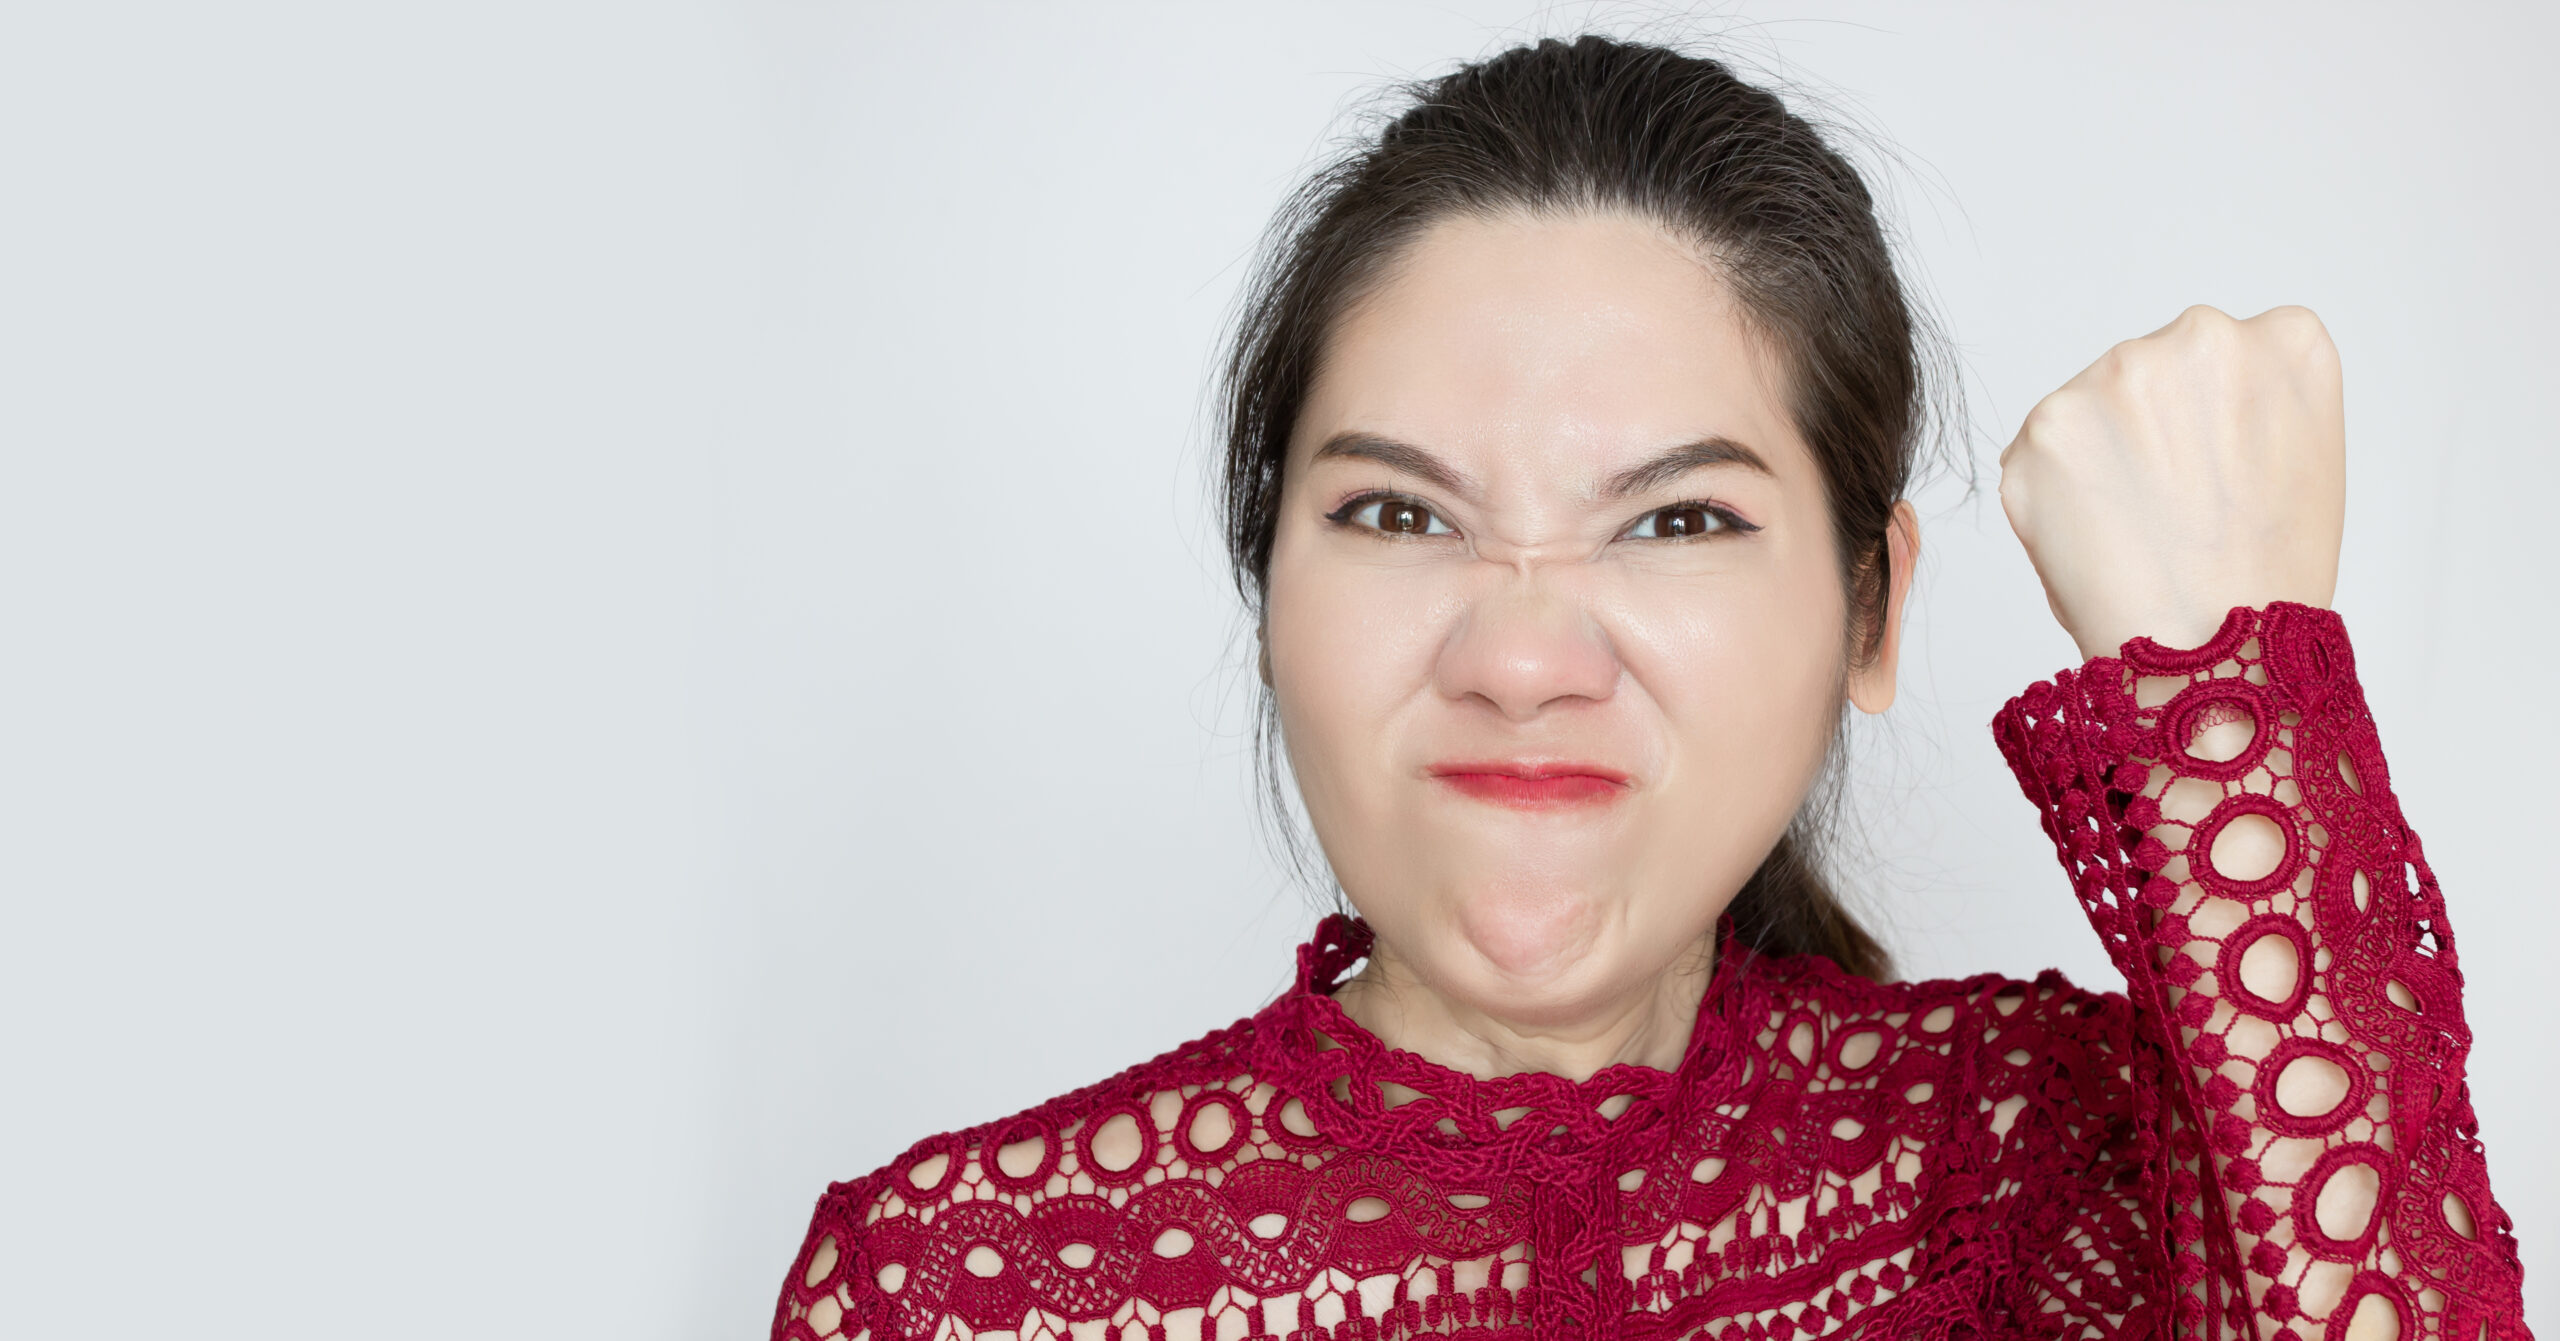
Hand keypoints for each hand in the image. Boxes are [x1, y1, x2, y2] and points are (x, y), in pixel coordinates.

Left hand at [1998, 304, 2344, 660]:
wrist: (2213, 652)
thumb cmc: (2264, 576)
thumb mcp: (2304, 458)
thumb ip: (2245, 400)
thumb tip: (2182, 394)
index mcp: (2287, 339)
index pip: (2232, 356)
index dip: (2216, 426)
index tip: (2221, 474)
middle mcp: (2203, 334)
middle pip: (2154, 374)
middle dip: (2150, 433)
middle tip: (2173, 511)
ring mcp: (2118, 372)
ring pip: (2092, 407)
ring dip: (2099, 459)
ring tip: (2138, 529)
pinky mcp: (2047, 423)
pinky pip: (2039, 453)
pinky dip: (2052, 494)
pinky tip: (2096, 536)